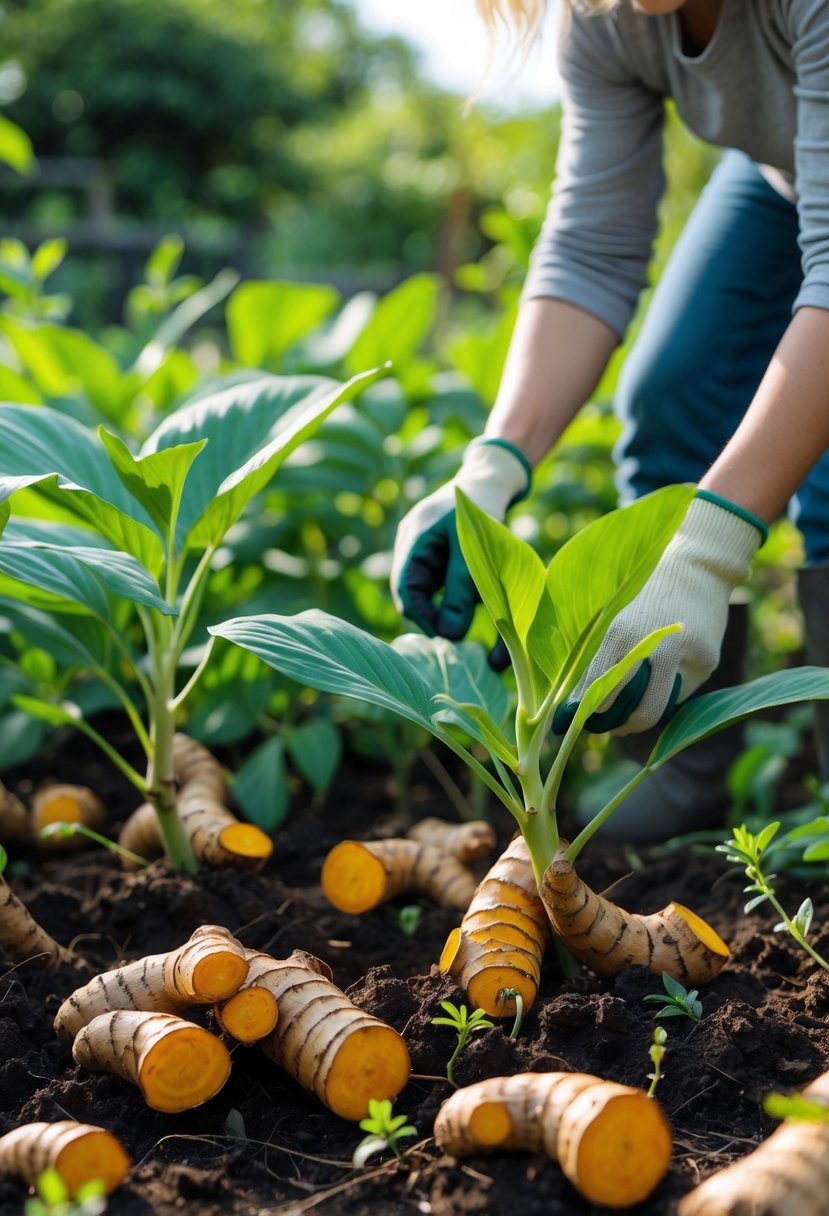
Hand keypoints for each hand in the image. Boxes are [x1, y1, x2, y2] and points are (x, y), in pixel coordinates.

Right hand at [391, 438, 530, 640]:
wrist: (488, 480)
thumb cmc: (483, 509)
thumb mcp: (473, 551)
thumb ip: (460, 591)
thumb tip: (451, 634)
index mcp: (414, 538)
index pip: (406, 589)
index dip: (422, 616)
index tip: (445, 635)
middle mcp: (411, 544)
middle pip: (413, 592)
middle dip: (434, 613)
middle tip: (460, 633)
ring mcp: (421, 548)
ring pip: (427, 589)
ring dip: (447, 601)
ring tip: (473, 602)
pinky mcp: (434, 552)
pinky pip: (438, 580)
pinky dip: (454, 590)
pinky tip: (473, 590)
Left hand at [554, 493, 765, 734]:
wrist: (696, 565)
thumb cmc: (644, 597)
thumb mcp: (616, 620)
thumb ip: (600, 659)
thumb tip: (575, 706)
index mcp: (619, 633)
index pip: (596, 691)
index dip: (584, 714)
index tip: (576, 719)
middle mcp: (651, 644)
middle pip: (627, 710)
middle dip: (611, 726)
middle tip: (603, 727)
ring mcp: (683, 654)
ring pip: (652, 712)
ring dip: (634, 724)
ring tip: (625, 720)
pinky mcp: (708, 659)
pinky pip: (677, 697)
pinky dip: (662, 700)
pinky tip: (655, 691)